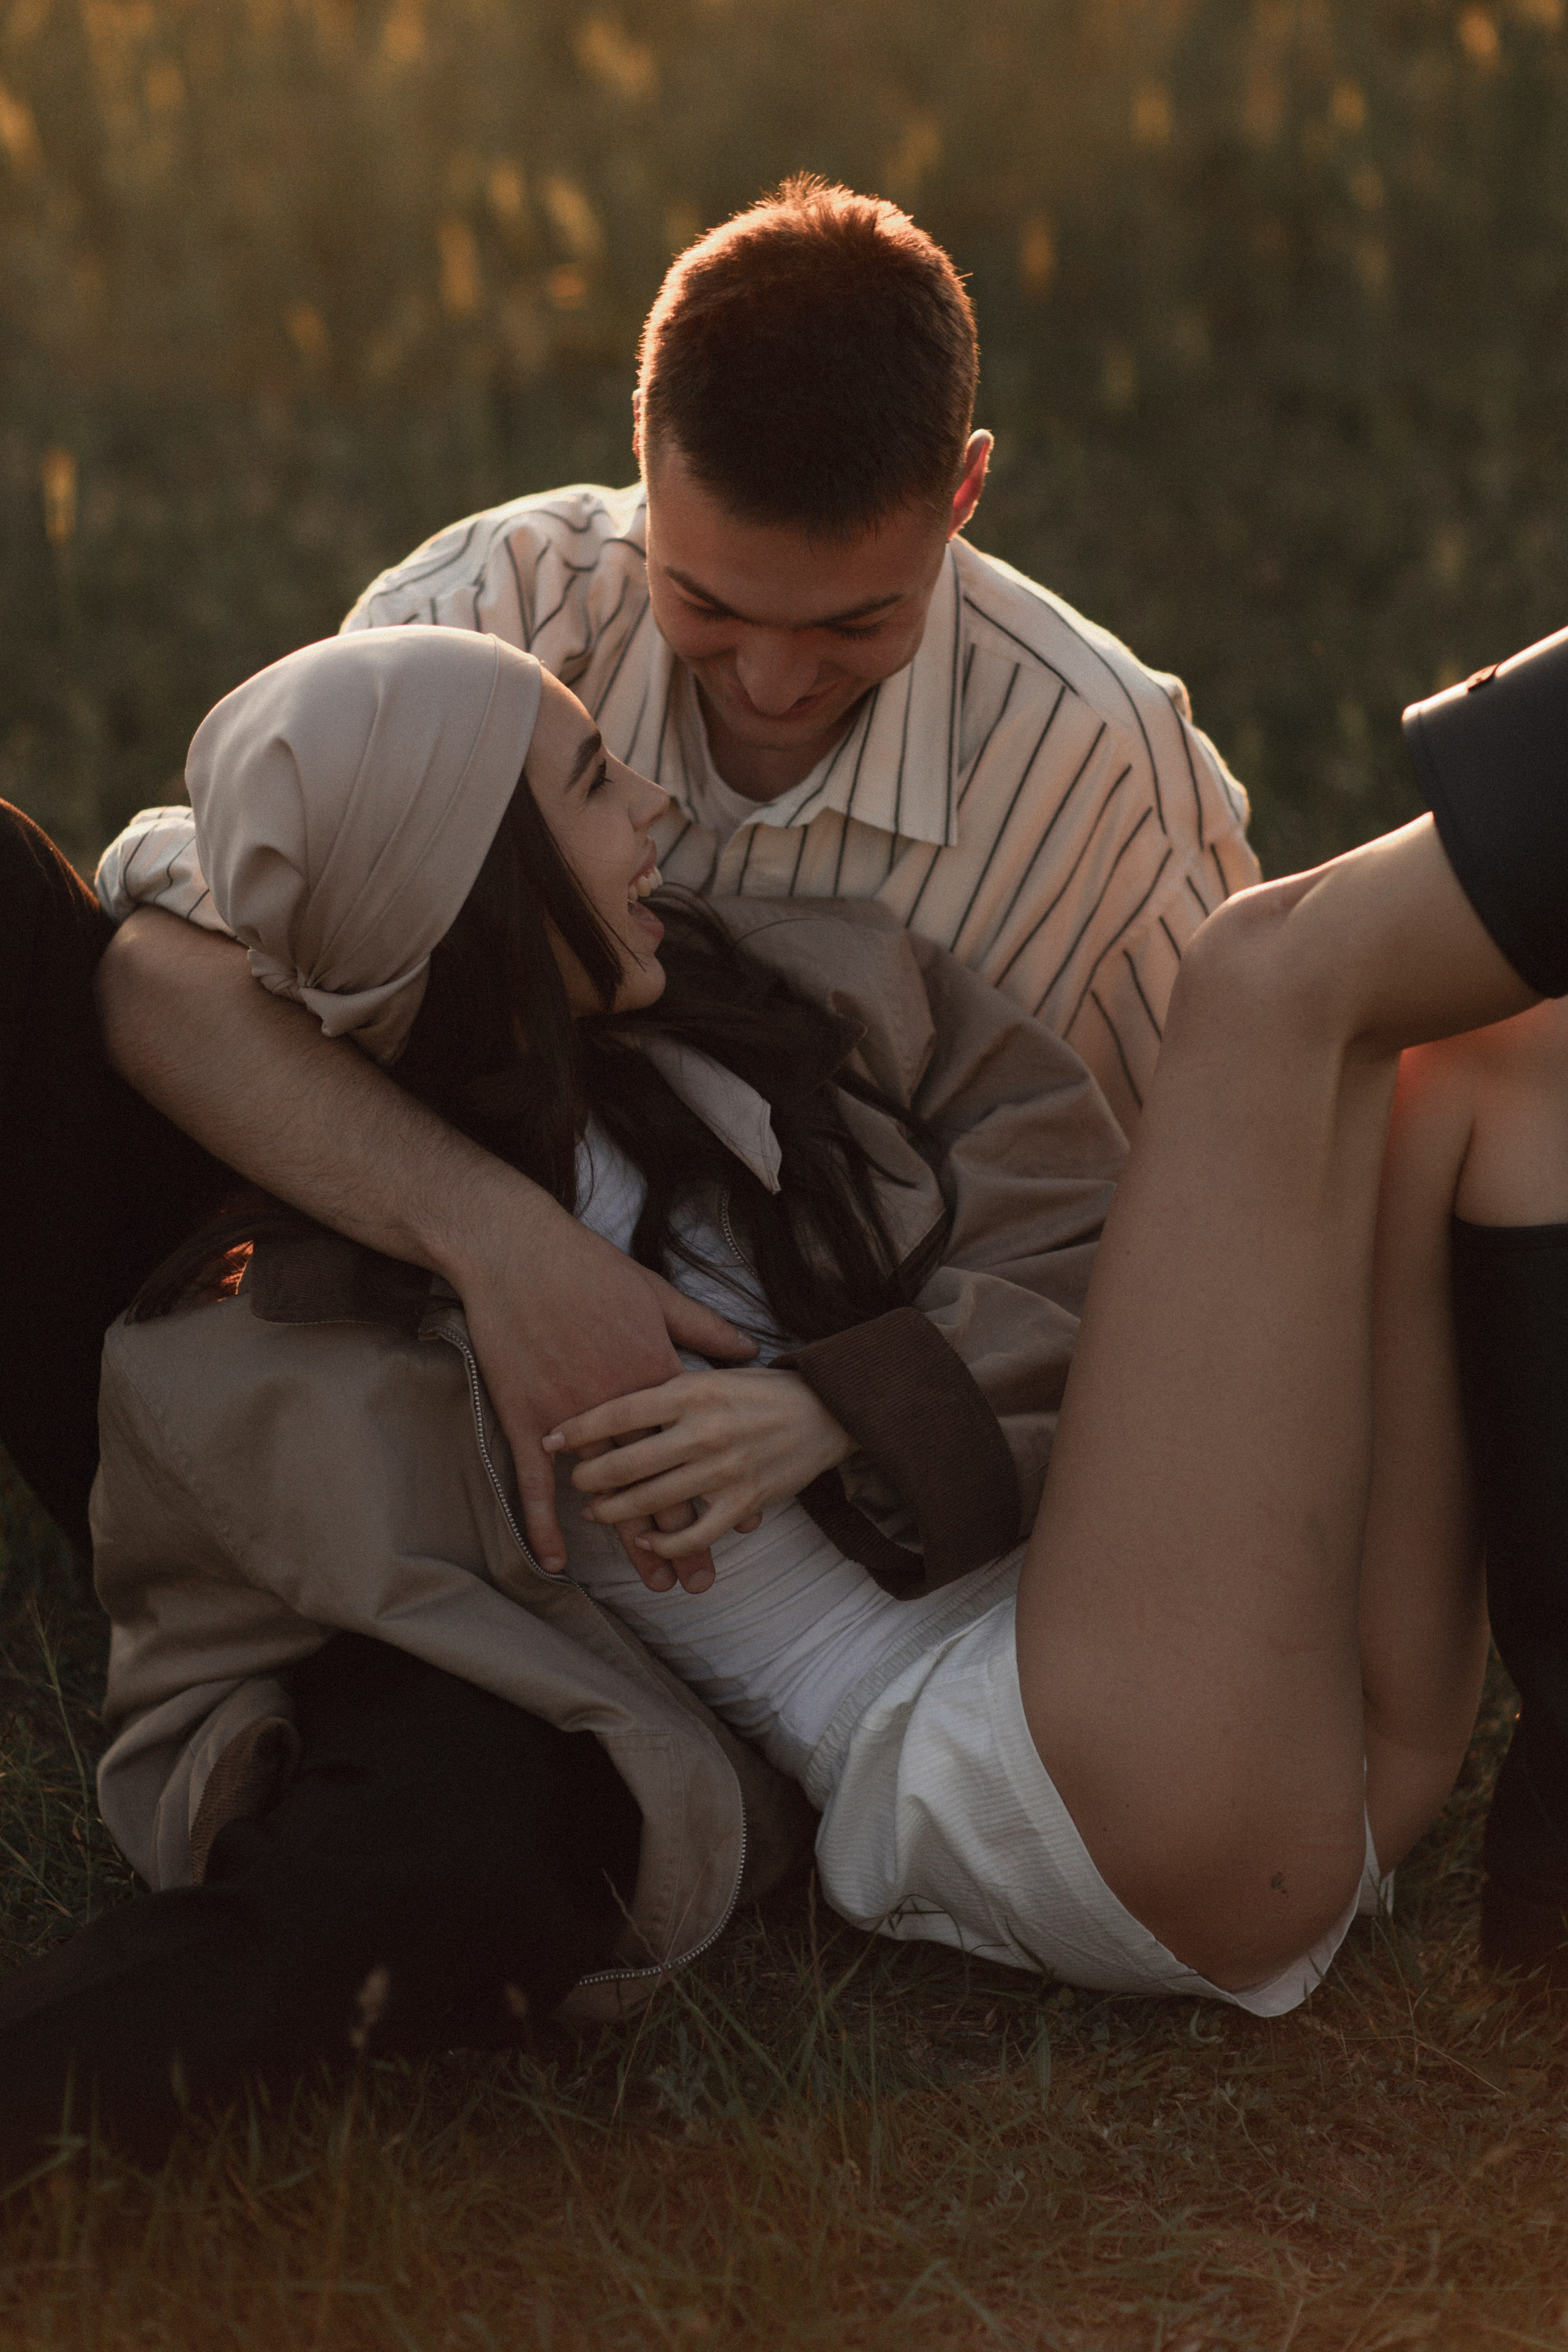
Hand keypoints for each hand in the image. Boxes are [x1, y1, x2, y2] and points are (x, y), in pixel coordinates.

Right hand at [446, 1192, 758, 1584]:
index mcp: (657, 1377)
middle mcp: (621, 1407)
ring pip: (611, 1495)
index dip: (722, 1488)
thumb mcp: (659, 1293)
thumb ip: (705, 1328)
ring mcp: (571, 1418)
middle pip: (661, 1484)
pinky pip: (536, 1484)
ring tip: (659, 1584)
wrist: (517, 1253)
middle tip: (705, 1582)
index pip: (699, 1447)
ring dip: (635, 1543)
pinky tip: (555, 1563)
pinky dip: (544, 1525)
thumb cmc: (589, 1267)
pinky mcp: (528, 1418)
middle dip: (687, 1537)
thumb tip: (750, 1347)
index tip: (744, 1525)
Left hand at [545, 1367, 854, 1585]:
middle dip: (591, 1477)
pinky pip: (696, 1534)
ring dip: (616, 1513)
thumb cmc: (761, 1388)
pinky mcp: (746, 1501)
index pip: (621, 1410)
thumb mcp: (711, 1371)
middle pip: (628, 1462)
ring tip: (595, 1512)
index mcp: (693, 1390)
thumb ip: (667, 1385)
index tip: (550, 1438)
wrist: (828, 1408)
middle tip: (575, 1482)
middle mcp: (705, 1429)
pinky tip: (646, 1544)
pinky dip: (666, 1545)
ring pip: (654, 1501)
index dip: (579, 1427)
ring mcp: (725, 1469)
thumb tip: (612, 1395)